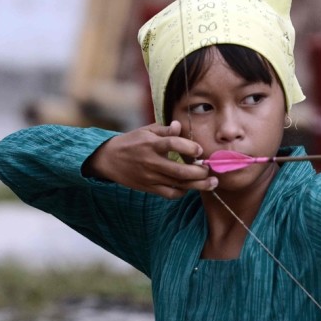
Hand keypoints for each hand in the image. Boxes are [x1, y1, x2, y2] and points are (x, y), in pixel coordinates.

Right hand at [86, 121, 217, 198]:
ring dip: (198, 185)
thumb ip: (164, 131)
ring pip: (178, 185)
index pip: (173, 144)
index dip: (189, 147)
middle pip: (180, 171)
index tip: (199, 150)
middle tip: (210, 170)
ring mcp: (150, 177)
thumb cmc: (131, 142)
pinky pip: (169, 194)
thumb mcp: (146, 131)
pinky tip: (190, 187)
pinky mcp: (149, 188)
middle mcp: (151, 162)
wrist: (109, 159)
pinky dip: (182, 192)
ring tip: (211, 183)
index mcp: (151, 144)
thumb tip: (179, 126)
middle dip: (200, 172)